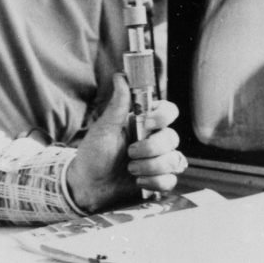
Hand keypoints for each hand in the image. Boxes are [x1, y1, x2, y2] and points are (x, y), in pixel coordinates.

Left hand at [66, 72, 184, 212]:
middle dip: (152, 148)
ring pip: (175, 160)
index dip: (164, 115)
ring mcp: (157, 160)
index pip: (168, 111)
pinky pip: (171, 180)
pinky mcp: (158, 179)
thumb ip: (117, 104)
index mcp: (142, 123)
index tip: (149, 122)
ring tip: (130, 169)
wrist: (89, 186)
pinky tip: (138, 181)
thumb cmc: (93, 154)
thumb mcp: (103, 128)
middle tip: (130, 153)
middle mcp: (153, 139)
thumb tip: (121, 76)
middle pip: (173, 137)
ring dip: (152, 166)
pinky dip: (155, 182)